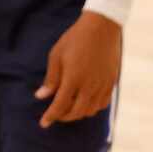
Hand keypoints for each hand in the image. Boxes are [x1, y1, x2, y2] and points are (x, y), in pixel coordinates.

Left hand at [35, 8, 122, 126]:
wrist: (101, 28)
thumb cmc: (75, 39)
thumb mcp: (56, 55)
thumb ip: (51, 79)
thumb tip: (41, 96)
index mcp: (73, 79)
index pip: (60, 106)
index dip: (51, 116)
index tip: (43, 123)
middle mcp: (89, 86)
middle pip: (76, 112)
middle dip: (63, 117)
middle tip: (55, 115)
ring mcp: (102, 86)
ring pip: (90, 111)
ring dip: (78, 114)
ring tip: (69, 109)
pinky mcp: (111, 83)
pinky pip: (102, 104)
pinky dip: (92, 108)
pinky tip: (85, 103)